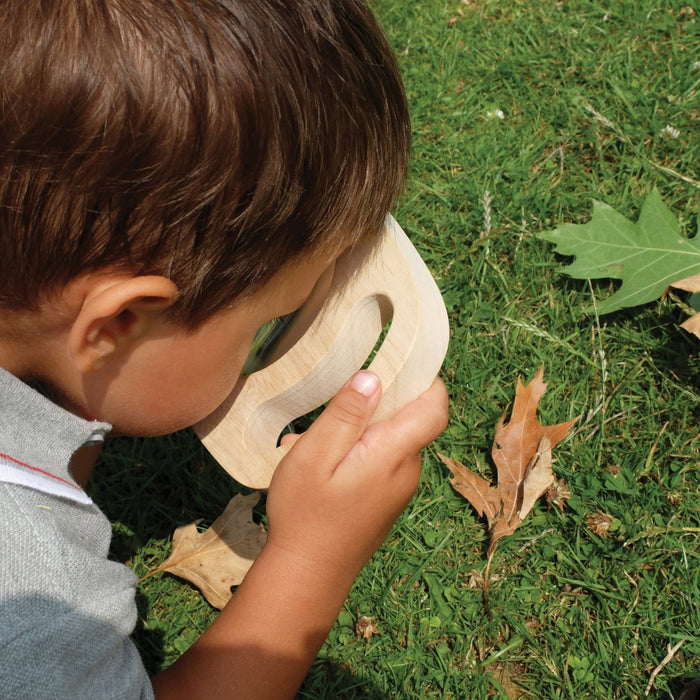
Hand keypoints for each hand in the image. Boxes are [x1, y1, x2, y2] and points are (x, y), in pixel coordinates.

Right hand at [264, 371, 448, 580]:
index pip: (434, 408)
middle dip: (377, 405)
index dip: (427, 379)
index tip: (400, 359)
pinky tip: (324, 465)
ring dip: (361, 430)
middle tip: (333, 410)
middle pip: (410, 420)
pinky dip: (359, 451)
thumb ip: (346, 415)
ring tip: (316, 443)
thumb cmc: (306, 514)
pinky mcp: (387, 500)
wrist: (307, 576)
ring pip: (391, 440)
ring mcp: (399, 489)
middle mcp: (407, 471)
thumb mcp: (315, 456)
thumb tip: (374, 377)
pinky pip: (383, 461)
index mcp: (394, 454)